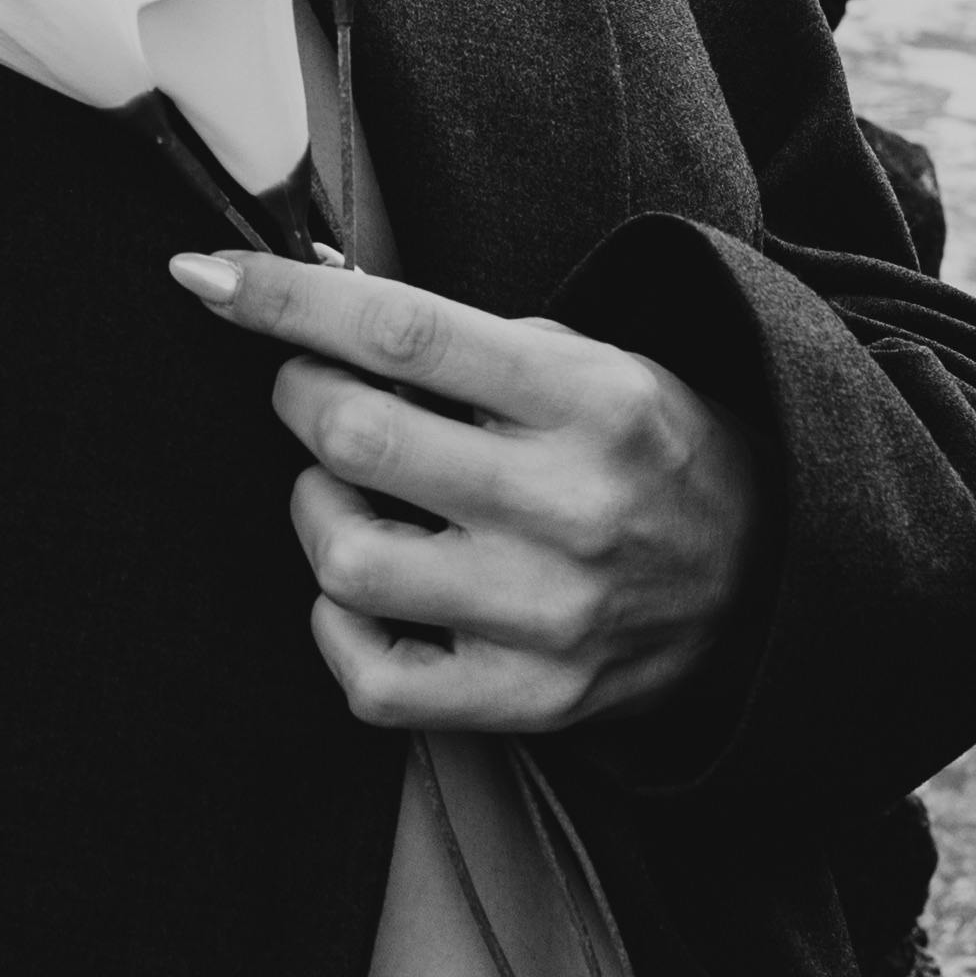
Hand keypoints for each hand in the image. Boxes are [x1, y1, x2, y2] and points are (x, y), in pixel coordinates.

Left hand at [169, 251, 762, 735]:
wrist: (769, 578)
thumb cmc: (648, 447)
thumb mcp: (588, 359)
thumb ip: (461, 339)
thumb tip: (309, 295)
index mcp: (590, 400)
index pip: (403, 333)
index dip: (284, 300)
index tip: (206, 276)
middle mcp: (570, 509)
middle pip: (356, 440)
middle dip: (298, 395)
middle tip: (312, 388)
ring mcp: (547, 615)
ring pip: (347, 560)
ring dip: (316, 508)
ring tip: (352, 492)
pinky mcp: (530, 699)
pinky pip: (370, 677)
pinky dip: (339, 625)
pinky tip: (370, 587)